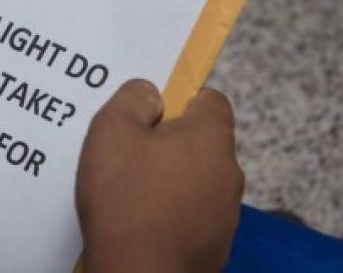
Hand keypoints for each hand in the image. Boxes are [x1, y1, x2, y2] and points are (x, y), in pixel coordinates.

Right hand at [76, 80, 243, 272]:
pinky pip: (196, 218)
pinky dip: (176, 216)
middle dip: (174, 144)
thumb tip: (153, 95)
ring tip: (135, 192)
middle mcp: (230, 173)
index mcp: (211, 137)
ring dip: (175, 181)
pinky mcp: (217, 248)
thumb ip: (134, 99)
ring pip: (200, 182)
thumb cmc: (125, 195)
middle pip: (204, 144)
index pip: (212, 100)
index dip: (181, 100)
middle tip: (134, 153)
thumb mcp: (112, 129)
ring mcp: (227, 215)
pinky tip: (145, 223)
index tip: (152, 114)